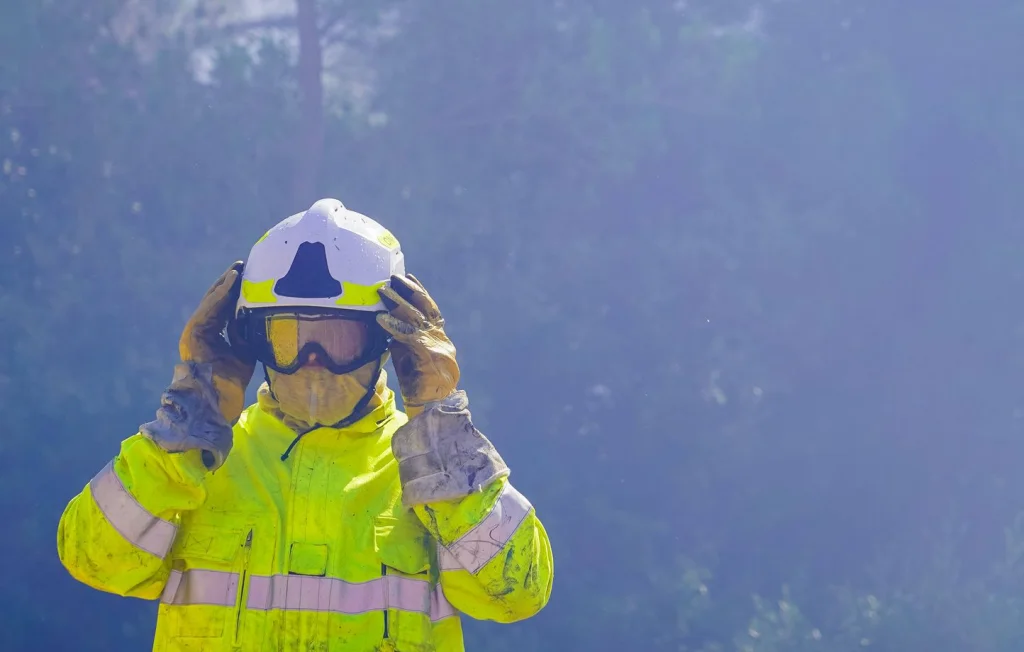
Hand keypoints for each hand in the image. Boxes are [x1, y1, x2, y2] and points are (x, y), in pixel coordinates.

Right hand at [179, 261, 256, 424]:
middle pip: (216, 301)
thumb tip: (255, 315)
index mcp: (212, 334)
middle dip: (230, 283)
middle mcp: (201, 330)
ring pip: (211, 301)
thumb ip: (246, 333)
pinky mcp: (194, 332)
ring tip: (239, 268)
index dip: (235, 292)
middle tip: (244, 265)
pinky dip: (222, 294)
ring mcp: (195, 331)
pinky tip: (233, 280)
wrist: (216, 400)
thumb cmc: (231, 381)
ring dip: (226, 284)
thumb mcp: (245, 351)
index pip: (224, 308)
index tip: (249, 278)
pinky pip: (209, 308)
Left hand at [376, 274, 459, 417]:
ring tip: (382, 292)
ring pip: (415, 318)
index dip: (419, 291)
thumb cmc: (420, 383)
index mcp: (437, 336)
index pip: (429, 308)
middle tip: (393, 277)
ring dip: (397, 304)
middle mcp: (439, 338)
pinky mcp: (428, 356)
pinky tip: (381, 319)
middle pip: (423, 308)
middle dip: (408, 291)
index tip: (408, 276)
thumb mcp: (410, 356)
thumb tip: (386, 322)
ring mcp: (436, 346)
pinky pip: (409, 337)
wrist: (434, 406)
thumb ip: (403, 339)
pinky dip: (394, 326)